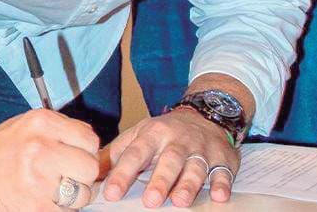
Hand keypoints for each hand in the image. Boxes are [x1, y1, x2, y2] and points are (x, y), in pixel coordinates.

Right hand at [0, 109, 99, 211]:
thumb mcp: (25, 126)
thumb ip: (58, 131)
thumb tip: (90, 145)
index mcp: (40, 122)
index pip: (89, 139)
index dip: (85, 152)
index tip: (74, 158)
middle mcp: (41, 147)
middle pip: (90, 167)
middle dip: (81, 175)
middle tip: (65, 177)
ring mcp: (38, 180)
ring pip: (82, 195)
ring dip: (71, 197)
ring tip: (49, 191)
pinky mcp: (35, 208)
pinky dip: (57, 210)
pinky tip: (40, 202)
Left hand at [100, 107, 238, 207]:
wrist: (204, 115)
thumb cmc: (164, 132)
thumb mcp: (138, 135)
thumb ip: (116, 154)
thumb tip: (93, 172)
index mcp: (152, 134)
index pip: (134, 154)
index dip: (122, 174)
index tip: (111, 193)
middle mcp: (176, 141)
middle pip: (168, 161)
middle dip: (159, 181)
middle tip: (150, 201)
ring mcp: (200, 149)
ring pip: (194, 167)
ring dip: (188, 184)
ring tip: (180, 201)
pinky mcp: (222, 158)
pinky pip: (224, 171)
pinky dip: (222, 183)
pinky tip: (219, 196)